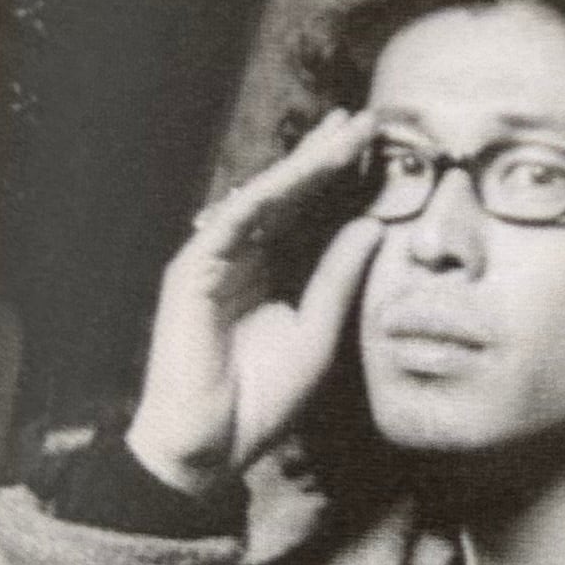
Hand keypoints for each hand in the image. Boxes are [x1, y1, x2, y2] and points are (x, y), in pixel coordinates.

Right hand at [125, 108, 387, 495]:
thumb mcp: (317, 333)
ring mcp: (213, 260)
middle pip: (286, 194)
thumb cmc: (262, 400)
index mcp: (268, 270)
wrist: (213, 445)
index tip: (374, 144)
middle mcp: (240, 256)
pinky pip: (230, 224)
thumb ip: (338, 278)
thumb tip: (374, 226)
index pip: (306, 212)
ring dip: (300, 166)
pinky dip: (260, 197)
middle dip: (323, 156)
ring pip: (261, 199)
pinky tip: (293, 175)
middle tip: (362, 119)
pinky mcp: (190, 272)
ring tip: (339, 136)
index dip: (336, 178)